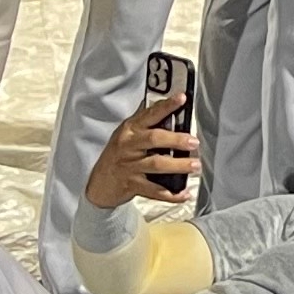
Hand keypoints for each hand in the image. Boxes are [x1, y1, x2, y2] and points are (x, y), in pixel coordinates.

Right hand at [92, 94, 197, 210]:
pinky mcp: (131, 185)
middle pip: (154, 139)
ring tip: (195, 165)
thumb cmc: (118, 155)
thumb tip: (170, 104)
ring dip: (178, 166)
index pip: (149, 114)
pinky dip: (171, 194)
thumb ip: (146, 123)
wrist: (99, 183)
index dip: (166, 106)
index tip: (181, 99)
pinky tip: (184, 194)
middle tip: (194, 142)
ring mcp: (129, 166)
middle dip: (176, 140)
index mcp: (130, 129)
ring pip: (156, 164)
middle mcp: (128, 146)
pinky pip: (154, 190)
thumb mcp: (128, 135)